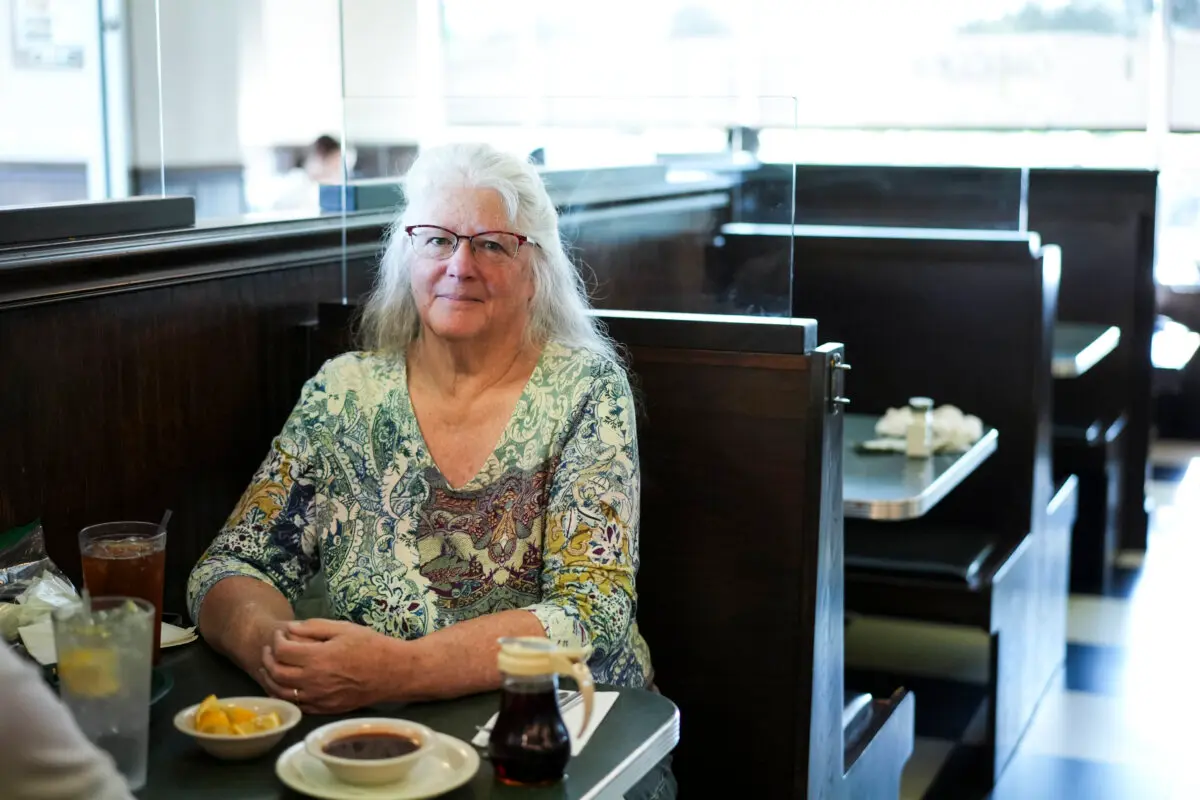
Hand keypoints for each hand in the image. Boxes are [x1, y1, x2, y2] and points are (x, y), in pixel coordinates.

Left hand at [260, 619, 396, 713]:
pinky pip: (296, 704)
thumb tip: (290, 628)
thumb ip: (314, 627)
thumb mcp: (344, 628)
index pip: (282, 651)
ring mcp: (318, 698)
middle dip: (268, 659)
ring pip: (281, 692)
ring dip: (270, 679)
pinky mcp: (324, 708)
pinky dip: (284, 695)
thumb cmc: (371, 646)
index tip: (280, 634)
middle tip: (270, 650)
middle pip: (276, 673)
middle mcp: (313, 681)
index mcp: (317, 658)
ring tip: (271, 668)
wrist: (392, 672)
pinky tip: (285, 685)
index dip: (276, 640)